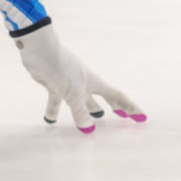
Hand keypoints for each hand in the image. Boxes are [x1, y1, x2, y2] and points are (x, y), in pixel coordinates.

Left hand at [13, 24, 145, 131]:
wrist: (39, 50)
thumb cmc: (60, 67)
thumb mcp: (73, 92)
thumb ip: (80, 111)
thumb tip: (89, 129)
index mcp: (94, 82)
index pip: (117, 96)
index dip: (129, 107)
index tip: (141, 117)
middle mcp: (84, 82)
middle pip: (103, 97)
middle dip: (114, 106)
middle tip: (123, 116)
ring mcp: (68, 83)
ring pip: (80, 100)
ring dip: (86, 110)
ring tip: (93, 121)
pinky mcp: (54, 84)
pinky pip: (56, 101)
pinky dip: (53, 111)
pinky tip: (50, 120)